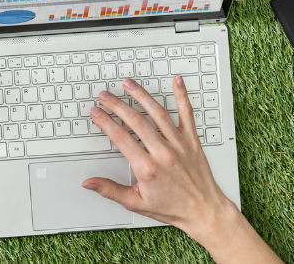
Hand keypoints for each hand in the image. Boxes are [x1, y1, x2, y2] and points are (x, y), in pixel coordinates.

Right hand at [86, 77, 282, 263]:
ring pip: (157, 113)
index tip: (97, 113)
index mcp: (147, 168)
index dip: (105, 122)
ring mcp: (179, 144)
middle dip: (117, 105)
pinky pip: (187, 114)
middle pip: (135, 121)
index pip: (120, 138)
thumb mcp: (136, 203)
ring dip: (141, 96)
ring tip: (129, 84)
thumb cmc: (173, 207)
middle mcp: (163, 153)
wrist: (204, 211)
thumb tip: (89, 183)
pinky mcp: (192, 140)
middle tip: (105, 96)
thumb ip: (110, 190)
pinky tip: (177, 82)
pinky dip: (182, 96)